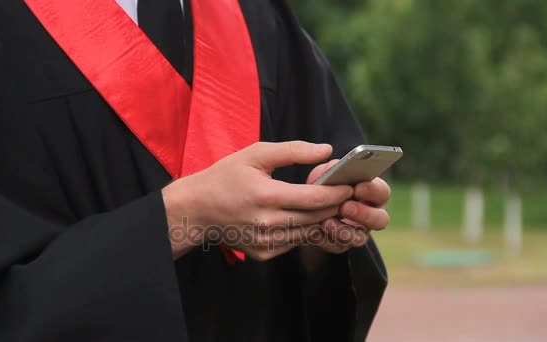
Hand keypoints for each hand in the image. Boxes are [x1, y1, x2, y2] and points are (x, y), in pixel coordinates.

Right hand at [162, 141, 353, 259]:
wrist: (197, 210)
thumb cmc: (225, 176)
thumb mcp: (255, 154)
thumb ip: (292, 150)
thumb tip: (326, 150)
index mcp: (265, 196)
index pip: (314, 198)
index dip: (337, 192)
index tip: (350, 184)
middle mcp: (266, 223)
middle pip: (316, 217)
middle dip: (335, 205)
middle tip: (348, 192)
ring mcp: (265, 241)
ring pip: (308, 232)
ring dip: (323, 219)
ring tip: (332, 204)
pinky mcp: (263, 253)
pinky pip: (294, 242)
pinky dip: (304, 230)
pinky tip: (307, 216)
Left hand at [301, 160, 390, 269]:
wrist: (305, 208)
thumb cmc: (322, 185)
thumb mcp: (324, 175)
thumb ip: (329, 170)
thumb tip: (333, 167)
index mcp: (371, 193)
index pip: (382, 192)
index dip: (373, 190)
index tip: (358, 186)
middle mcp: (370, 214)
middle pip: (381, 219)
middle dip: (364, 213)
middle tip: (345, 207)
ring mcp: (358, 232)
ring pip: (362, 238)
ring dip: (344, 230)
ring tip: (327, 221)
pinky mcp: (341, 245)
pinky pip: (339, 246)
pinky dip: (327, 238)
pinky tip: (315, 230)